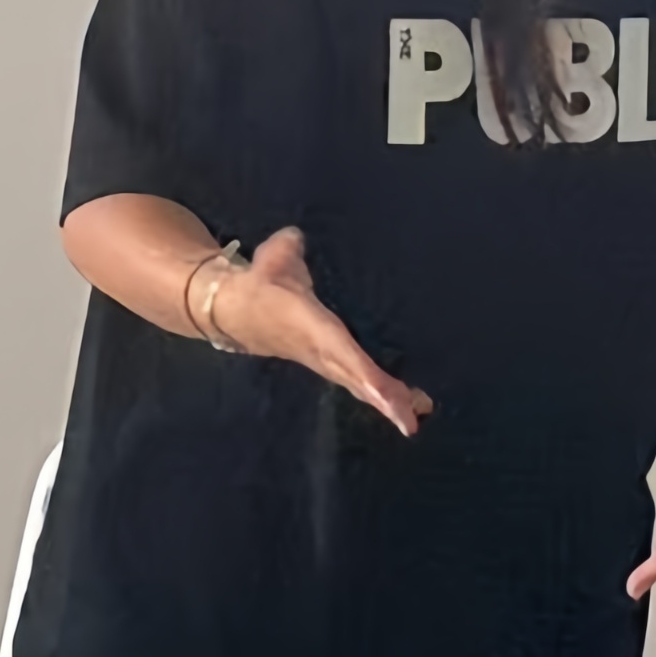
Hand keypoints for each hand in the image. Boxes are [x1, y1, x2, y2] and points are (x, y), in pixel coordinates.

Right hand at [215, 229, 433, 437]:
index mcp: (313, 327)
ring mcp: (325, 361)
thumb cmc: (263, 281)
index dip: (365, 374)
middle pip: (357, 379)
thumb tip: (297, 239)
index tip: (387, 397)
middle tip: (413, 417)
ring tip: (421, 408)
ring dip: (388, 399)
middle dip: (384, 398)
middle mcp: (322, 351)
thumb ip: (291, 247)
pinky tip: (406, 400)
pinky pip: (356, 380)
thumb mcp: (276, 256)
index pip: (343, 353)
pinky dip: (380, 392)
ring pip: (358, 384)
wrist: (234, 308)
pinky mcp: (328, 362)